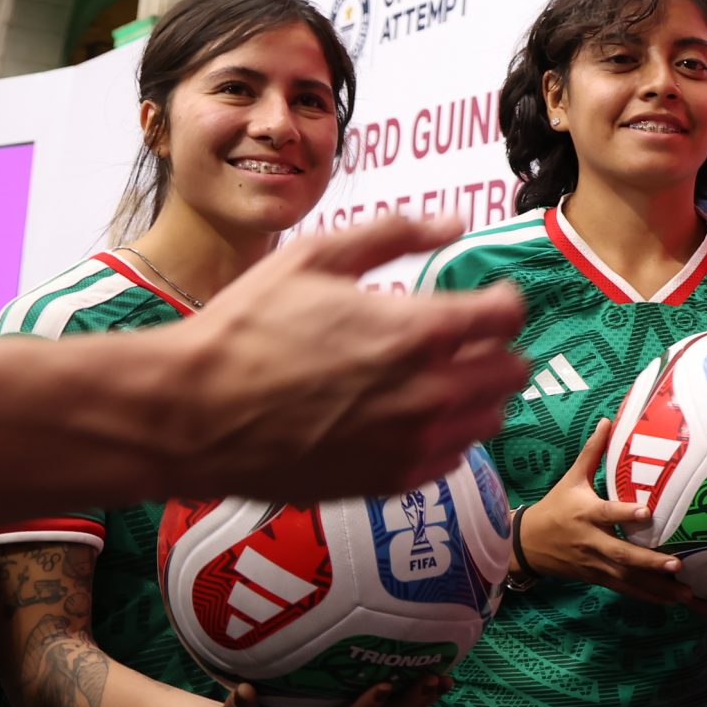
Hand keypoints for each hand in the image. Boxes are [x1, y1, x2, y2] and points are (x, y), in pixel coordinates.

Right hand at [168, 215, 531, 501]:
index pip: (509, 314)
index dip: (501, 299)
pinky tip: (413, 417)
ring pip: (490, 418)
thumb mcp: (315, 255)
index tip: (485, 297)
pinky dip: (448, 435)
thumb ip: (394, 234)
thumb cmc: (246, 330)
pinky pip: (454, 458)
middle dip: (497, 346)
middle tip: (467, 338)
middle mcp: (432, 392)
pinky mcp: (392, 482)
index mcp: (420, 330)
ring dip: (478, 393)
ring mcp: (415, 444)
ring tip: (441, 376)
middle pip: (513, 370)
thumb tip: (452, 224)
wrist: (193, 414)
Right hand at [512, 422, 692, 603]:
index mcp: (585, 513)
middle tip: (677, 563)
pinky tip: (671, 601)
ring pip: (626, 578)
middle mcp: (591, 541)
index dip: (624, 514)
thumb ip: (592, 451)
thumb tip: (609, 419)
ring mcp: (594, 564)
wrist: (527, 545)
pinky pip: (624, 589)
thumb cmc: (554, 507)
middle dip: (649, 561)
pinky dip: (647, 596)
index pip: (606, 513)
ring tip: (684, 592)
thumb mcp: (570, 478)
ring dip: (655, 586)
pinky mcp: (598, 578)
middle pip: (620, 554)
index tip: (646, 512)